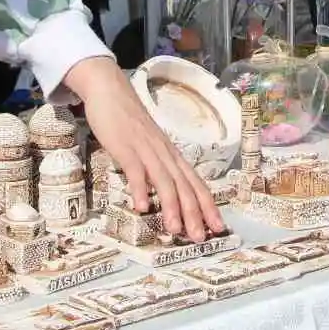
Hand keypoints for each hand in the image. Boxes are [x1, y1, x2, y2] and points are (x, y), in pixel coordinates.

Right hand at [62, 56, 224, 242]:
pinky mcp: (126, 147)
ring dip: (171, 207)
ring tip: (175, 230)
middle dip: (194, 213)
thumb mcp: (150, 145)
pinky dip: (140, 189)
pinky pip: (135, 170)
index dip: (208, 205)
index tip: (218, 227)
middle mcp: (164, 153)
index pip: (196, 183)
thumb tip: (165, 192)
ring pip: (164, 181)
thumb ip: (157, 166)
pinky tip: (142, 207)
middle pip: (184, 186)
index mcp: (172, 154)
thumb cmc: (130, 121)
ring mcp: (146, 149)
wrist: (110, 90)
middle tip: (200, 238)